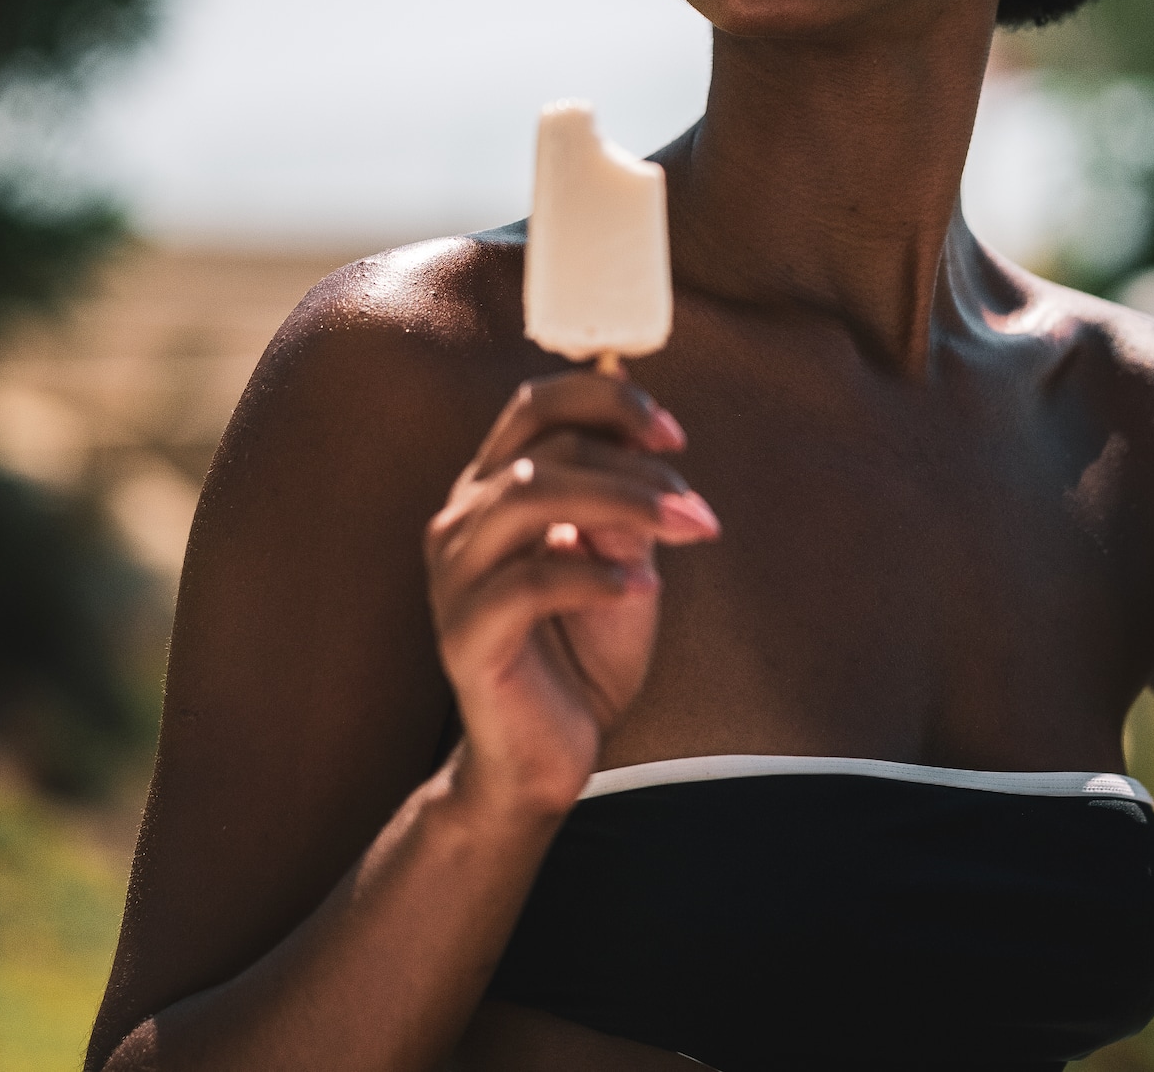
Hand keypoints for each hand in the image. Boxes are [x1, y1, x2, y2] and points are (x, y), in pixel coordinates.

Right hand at [424, 371, 717, 820]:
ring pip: (529, 496)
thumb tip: (636, 401)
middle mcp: (462, 519)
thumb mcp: (622, 557)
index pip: (536, 403)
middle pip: (544, 447)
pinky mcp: (464, 634)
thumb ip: (622, 493)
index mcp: (495, 487)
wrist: (552, 754)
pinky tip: (644, 590)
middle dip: (636, 469)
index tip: (675, 434)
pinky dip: (595, 577)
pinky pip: (527, 583)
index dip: (607, 400)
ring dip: (622, 504)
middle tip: (698, 509)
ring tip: (684, 531)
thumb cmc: (586, 649)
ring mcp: (455, 576)